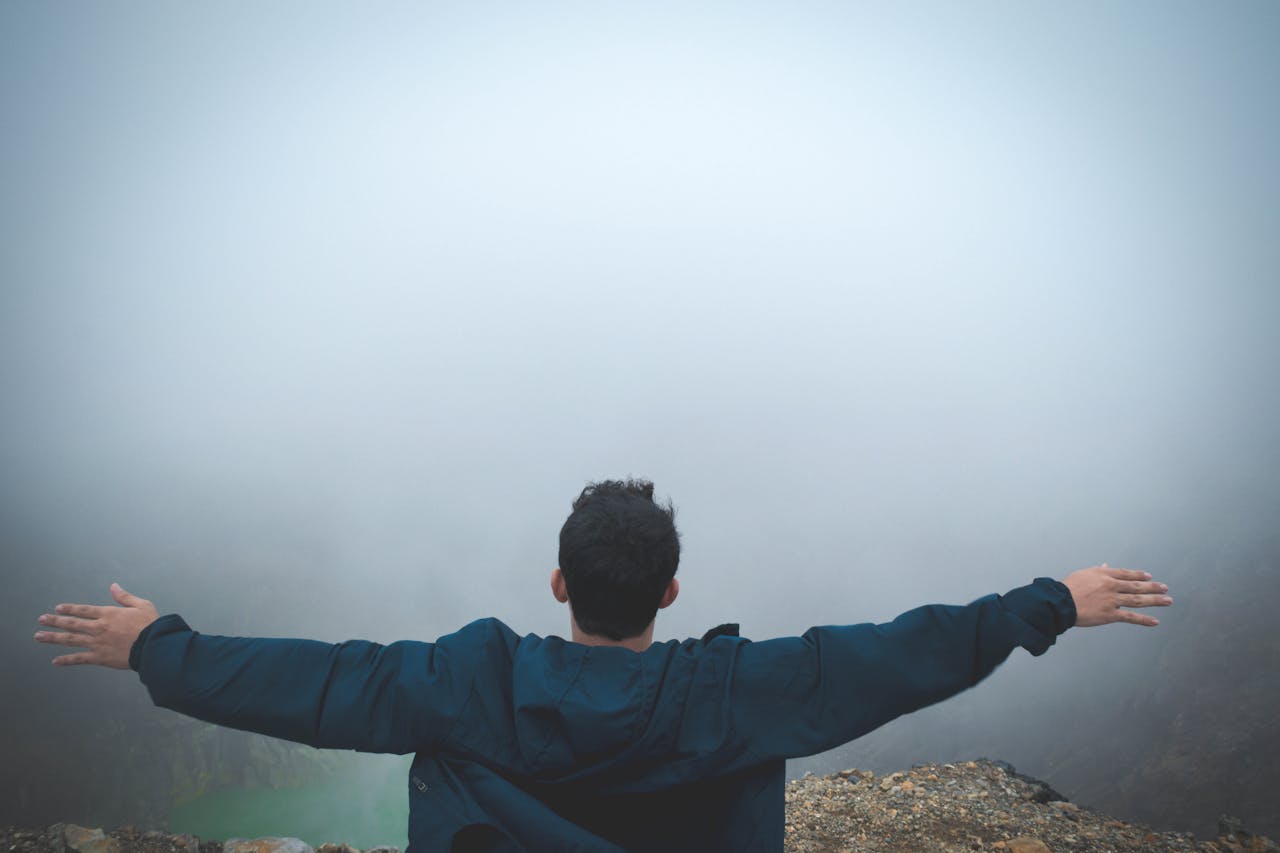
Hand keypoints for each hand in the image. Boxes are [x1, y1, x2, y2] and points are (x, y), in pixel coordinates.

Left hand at [34, 583, 158, 668]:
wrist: (153, 646)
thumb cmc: (150, 625)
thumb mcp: (141, 605)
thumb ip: (125, 597)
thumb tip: (113, 586)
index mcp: (108, 614)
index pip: (84, 610)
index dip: (70, 609)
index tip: (58, 608)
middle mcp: (99, 627)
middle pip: (72, 623)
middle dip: (54, 621)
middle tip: (41, 620)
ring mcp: (97, 643)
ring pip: (70, 639)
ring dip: (53, 637)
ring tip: (38, 636)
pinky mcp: (99, 657)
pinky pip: (79, 659)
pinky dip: (67, 660)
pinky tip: (55, 661)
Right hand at [1062, 564, 1170, 627]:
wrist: (1060, 602)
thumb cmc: (1067, 588)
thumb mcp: (1083, 574)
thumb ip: (1098, 571)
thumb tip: (1106, 565)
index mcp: (1104, 575)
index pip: (1126, 574)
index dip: (1139, 575)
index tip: (1149, 577)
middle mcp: (1111, 586)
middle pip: (1136, 586)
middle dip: (1153, 587)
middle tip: (1165, 588)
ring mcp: (1112, 600)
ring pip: (1138, 600)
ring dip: (1155, 600)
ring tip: (1168, 600)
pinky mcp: (1110, 614)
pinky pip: (1130, 617)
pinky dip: (1144, 620)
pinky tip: (1155, 621)